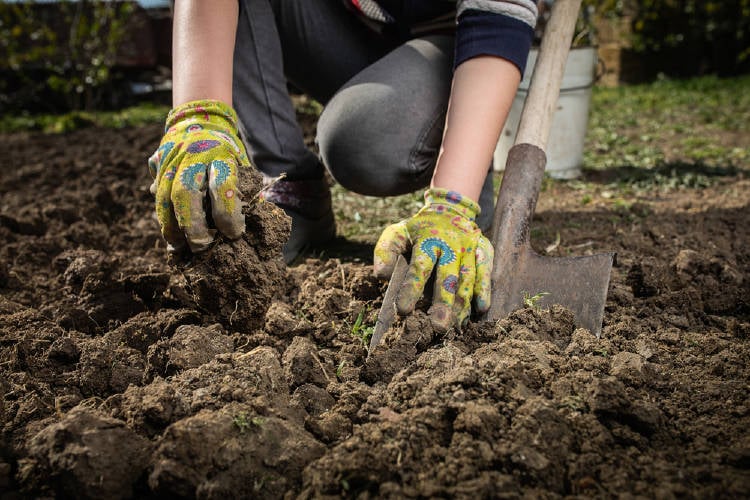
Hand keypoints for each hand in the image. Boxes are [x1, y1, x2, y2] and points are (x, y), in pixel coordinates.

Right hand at [148, 100, 248, 251]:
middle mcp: (193, 154)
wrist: (201, 120)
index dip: (227, 213)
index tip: (234, 234)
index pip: (222, 185)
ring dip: (171, 225)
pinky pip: (157, 193)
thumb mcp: (242, 165)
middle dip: (192, 223)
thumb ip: (245, 192)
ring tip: (180, 248)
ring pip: (164, 195)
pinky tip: (171, 237)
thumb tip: (243, 228)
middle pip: (185, 191)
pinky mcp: (158, 162)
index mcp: (221, 154)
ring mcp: (172, 157)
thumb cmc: (228, 153)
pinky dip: (163, 217)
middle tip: (202, 246)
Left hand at [374, 188, 492, 331]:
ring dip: (463, 304)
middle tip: (438, 327)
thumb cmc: (418, 230)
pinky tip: (481, 308)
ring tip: (455, 326)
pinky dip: (484, 290)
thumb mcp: (397, 232)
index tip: (403, 310)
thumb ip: (386, 251)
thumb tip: (382, 275)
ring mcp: (469, 247)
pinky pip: (486, 271)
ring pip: (468, 278)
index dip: (411, 289)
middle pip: (448, 277)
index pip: (419, 268)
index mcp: (427, 241)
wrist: (449, 208)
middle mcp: (450, 245)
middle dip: (444, 303)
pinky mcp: (484, 250)